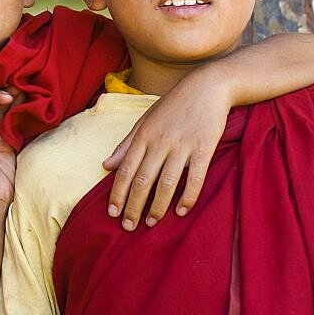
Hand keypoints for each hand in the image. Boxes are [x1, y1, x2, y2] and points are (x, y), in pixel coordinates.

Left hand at [102, 73, 228, 229]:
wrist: (207, 86)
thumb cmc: (173, 106)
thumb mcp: (145, 121)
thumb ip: (126, 145)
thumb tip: (106, 166)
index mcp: (143, 135)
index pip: (125, 170)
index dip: (117, 194)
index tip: (111, 213)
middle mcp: (160, 142)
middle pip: (142, 180)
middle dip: (133, 206)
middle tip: (128, 227)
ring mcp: (183, 145)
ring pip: (166, 183)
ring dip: (157, 207)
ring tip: (150, 222)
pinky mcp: (204, 148)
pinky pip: (195, 178)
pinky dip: (187, 197)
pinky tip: (180, 211)